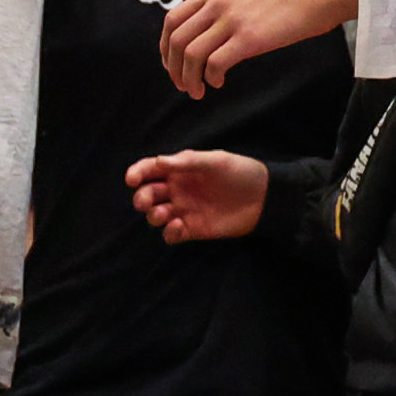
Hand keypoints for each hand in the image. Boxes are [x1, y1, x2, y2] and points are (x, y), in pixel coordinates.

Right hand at [127, 150, 267, 243]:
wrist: (264, 197)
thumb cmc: (240, 172)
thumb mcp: (216, 161)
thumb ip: (187, 163)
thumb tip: (158, 162)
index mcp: (180, 169)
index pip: (151, 170)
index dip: (138, 173)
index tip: (131, 179)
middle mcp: (177, 190)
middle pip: (148, 194)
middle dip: (142, 198)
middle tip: (145, 202)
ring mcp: (183, 210)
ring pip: (156, 215)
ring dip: (154, 215)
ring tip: (165, 214)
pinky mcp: (192, 229)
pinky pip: (171, 234)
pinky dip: (169, 232)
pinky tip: (179, 227)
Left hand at [158, 0, 362, 96]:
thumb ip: (224, 6)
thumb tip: (210, 32)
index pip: (172, 20)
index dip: (166, 48)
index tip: (173, 64)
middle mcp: (217, 3)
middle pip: (177, 40)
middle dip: (173, 68)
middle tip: (182, 85)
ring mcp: (232, 19)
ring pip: (191, 55)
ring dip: (189, 79)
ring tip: (198, 91)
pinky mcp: (249, 38)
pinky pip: (215, 64)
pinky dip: (211, 78)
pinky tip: (219, 83)